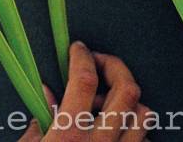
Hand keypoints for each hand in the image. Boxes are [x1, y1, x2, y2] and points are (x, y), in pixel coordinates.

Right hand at [19, 41, 150, 140]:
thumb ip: (37, 122)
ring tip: (109, 100)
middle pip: (126, 90)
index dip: (82, 57)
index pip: (84, 81)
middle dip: (114, 67)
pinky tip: (117, 129)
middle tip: (100, 62)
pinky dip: (135, 129)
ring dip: (129, 100)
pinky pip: (146, 139)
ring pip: (143, 114)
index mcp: (70, 134)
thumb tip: (46, 96)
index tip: (78, 49)